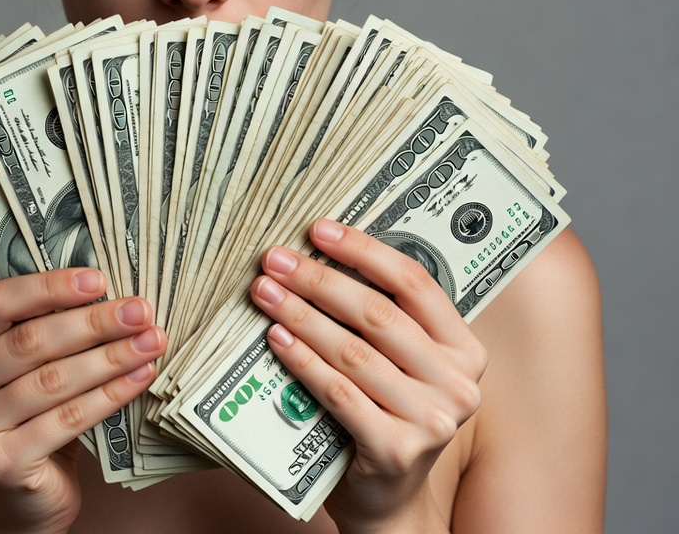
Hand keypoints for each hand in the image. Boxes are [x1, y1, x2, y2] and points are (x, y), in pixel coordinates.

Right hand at [0, 268, 165, 533]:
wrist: (15, 503)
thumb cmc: (24, 419)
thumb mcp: (18, 371)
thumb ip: (38, 328)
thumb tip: (102, 288)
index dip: (48, 287)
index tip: (97, 280)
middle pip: (28, 342)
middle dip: (93, 321)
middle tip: (139, 310)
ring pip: (52, 380)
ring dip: (110, 356)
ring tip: (151, 340)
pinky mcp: (0, 467)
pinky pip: (67, 419)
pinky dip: (110, 394)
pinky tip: (140, 377)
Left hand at [249, 219, 486, 532]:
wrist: (391, 498)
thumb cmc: (390, 411)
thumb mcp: (404, 362)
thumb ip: (383, 316)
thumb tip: (322, 252)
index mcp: (463, 347)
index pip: (413, 282)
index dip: (363, 250)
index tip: (318, 230)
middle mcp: (457, 382)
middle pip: (377, 313)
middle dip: (318, 280)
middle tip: (275, 259)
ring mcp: (430, 420)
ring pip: (352, 351)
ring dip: (300, 316)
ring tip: (265, 293)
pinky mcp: (395, 450)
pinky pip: (338, 392)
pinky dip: (302, 361)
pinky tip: (276, 339)